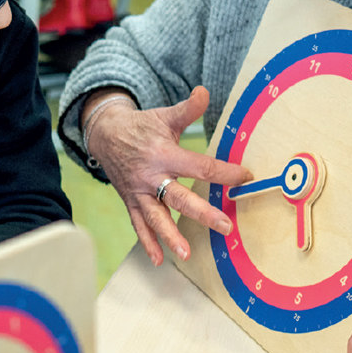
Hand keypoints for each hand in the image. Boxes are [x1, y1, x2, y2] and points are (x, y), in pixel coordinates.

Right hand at [84, 86, 250, 264]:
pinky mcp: (132, 203)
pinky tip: (159, 260)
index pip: (199, 165)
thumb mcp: (164, 115)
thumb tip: (205, 91)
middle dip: (203, 213)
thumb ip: (187, 108)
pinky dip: (148, 243)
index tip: (246, 177)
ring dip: (170, 236)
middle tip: (225, 226)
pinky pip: (139, 226)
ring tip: (186, 254)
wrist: (105, 135)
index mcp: (163, 154)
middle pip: (179, 198)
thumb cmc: (142, 127)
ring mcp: (140, 193)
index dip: (224, 172)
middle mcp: (151, 176)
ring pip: (156, 217)